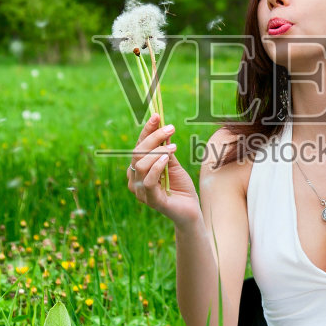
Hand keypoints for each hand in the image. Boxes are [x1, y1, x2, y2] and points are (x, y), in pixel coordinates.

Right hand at [125, 113, 200, 228]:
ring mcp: (140, 191)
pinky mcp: (150, 200)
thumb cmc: (181, 187)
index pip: (138, 146)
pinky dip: (157, 167)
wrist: (191, 209)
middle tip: (171, 128)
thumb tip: (163, 128)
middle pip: (137, 153)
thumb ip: (166, 149)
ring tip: (173, 147)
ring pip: (141, 165)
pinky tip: (167, 160)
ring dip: (158, 152)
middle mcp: (134, 179)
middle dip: (153, 137)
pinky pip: (147, 181)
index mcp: (138, 169)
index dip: (147, 131)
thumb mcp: (173, 164)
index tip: (157, 116)